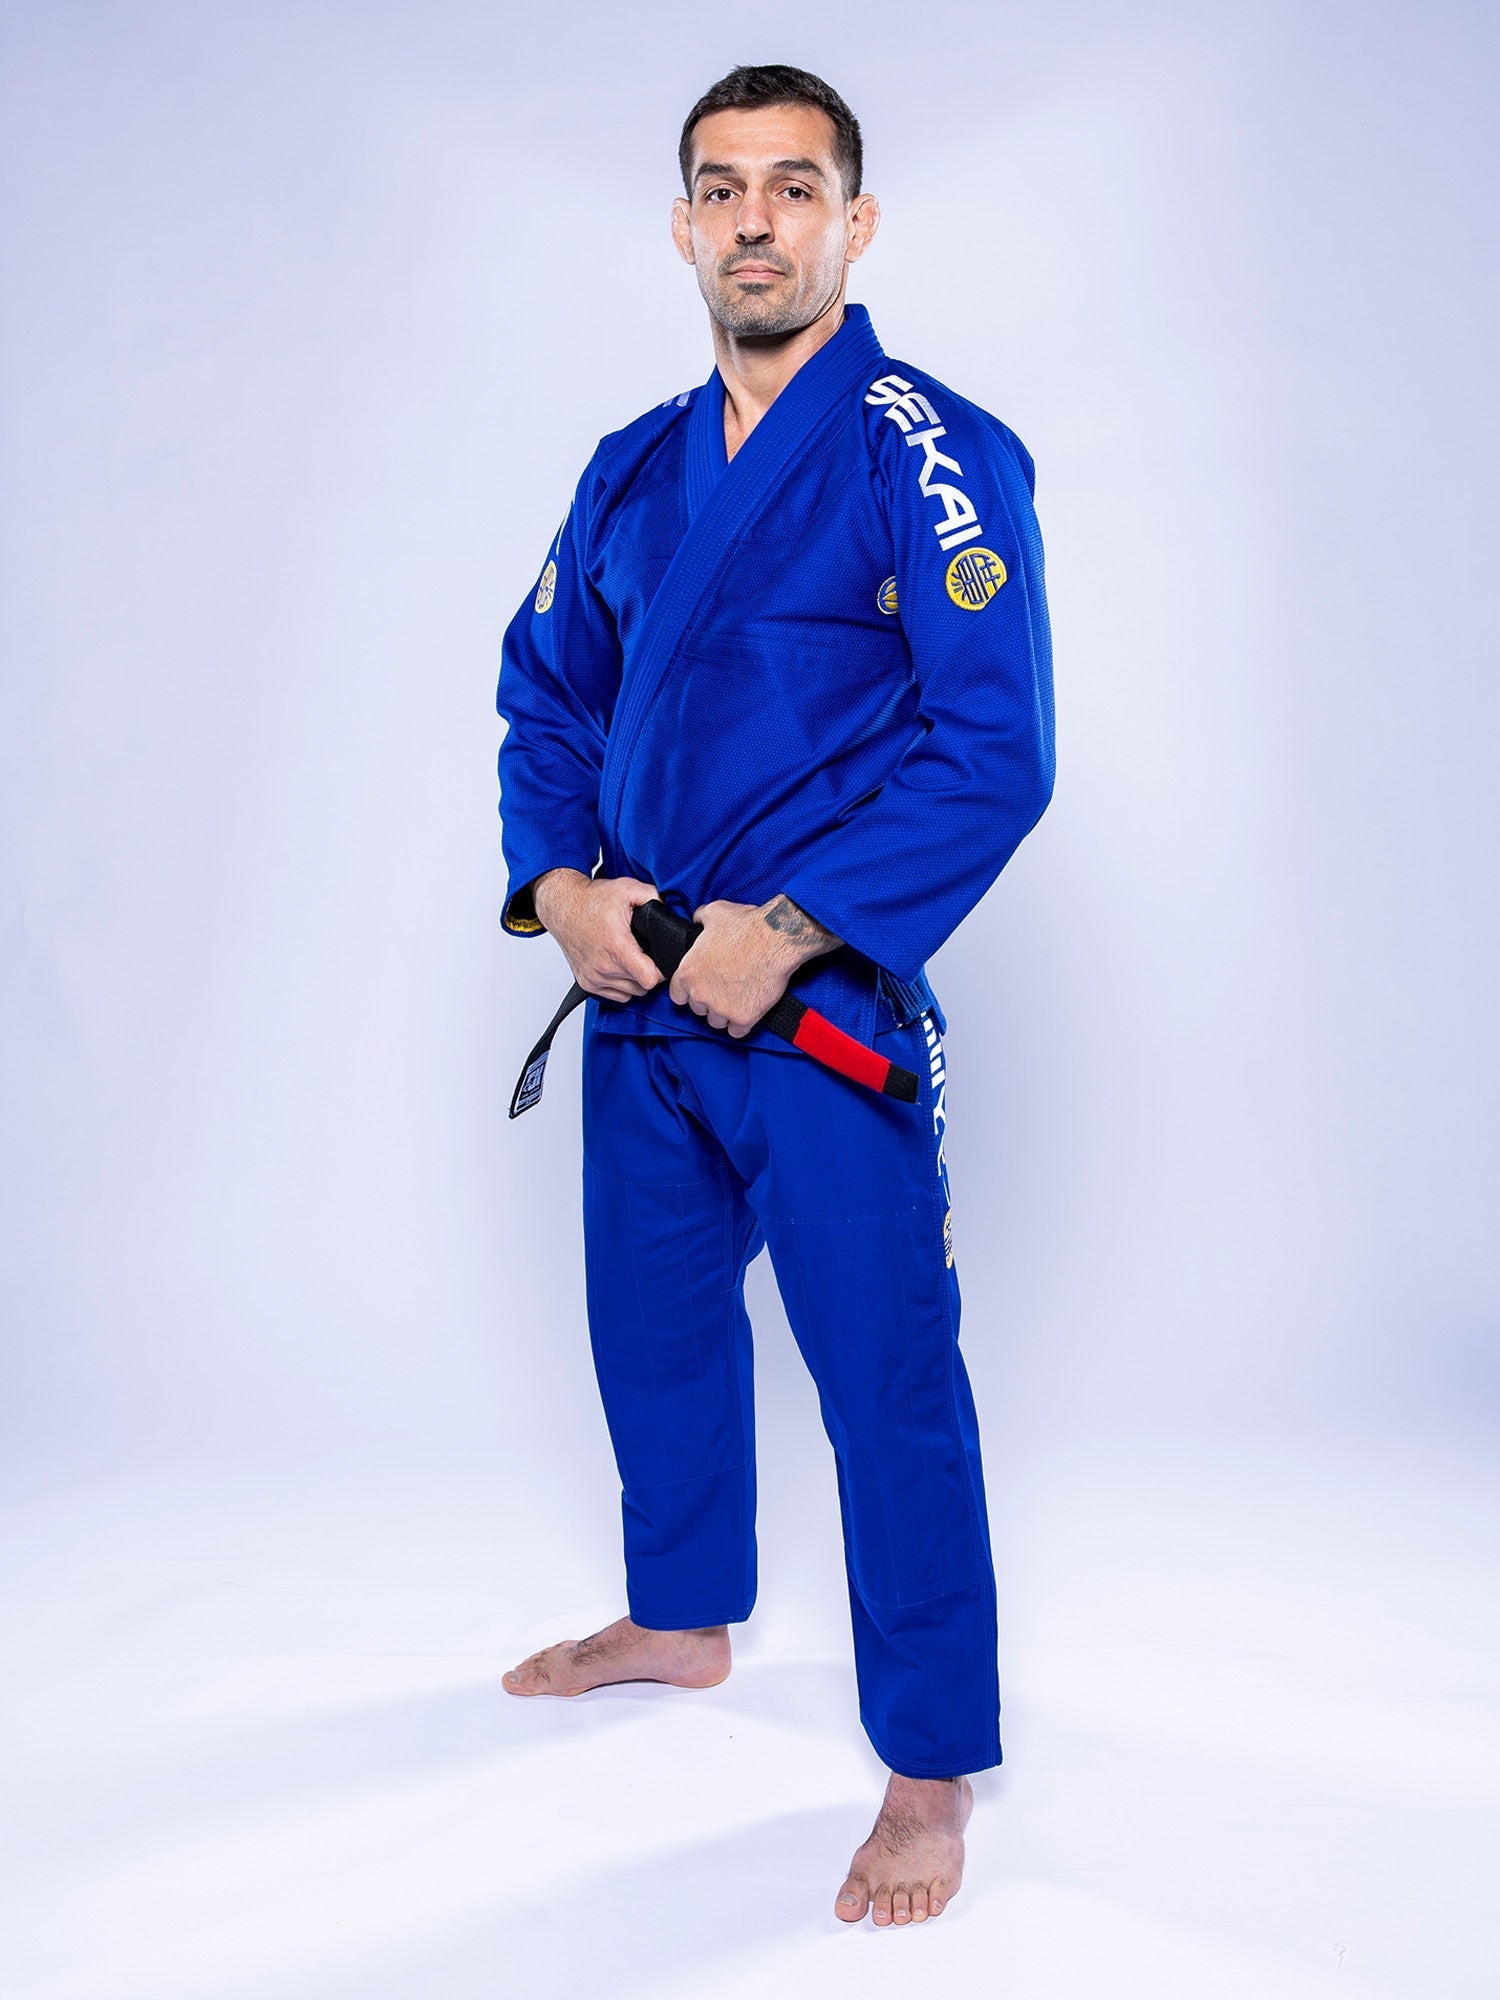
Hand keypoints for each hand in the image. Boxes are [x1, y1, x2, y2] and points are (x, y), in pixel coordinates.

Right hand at [532, 869, 662, 1002]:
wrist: (562, 906)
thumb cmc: (591, 899)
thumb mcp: (627, 889)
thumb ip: (654, 897)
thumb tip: (669, 911)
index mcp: (617, 947)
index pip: (649, 979)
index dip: (661, 972)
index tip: (661, 961)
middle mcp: (604, 966)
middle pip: (642, 987)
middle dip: (649, 972)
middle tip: (647, 955)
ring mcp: (594, 977)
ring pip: (630, 993)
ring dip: (635, 980)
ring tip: (633, 959)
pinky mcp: (587, 983)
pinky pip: (616, 995)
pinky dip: (622, 986)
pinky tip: (621, 967)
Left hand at [670, 896, 839, 1037]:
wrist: (776, 939)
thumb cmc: (746, 924)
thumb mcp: (714, 912)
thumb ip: (699, 919)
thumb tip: (697, 920)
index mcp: (688, 972)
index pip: (677, 996)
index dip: (689, 992)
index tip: (700, 988)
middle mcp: (700, 994)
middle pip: (698, 1010)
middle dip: (709, 1002)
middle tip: (725, 989)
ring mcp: (721, 1009)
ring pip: (716, 1022)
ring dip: (725, 1014)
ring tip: (738, 999)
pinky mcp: (743, 1018)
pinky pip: (736, 1032)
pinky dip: (742, 1024)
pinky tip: (748, 1012)